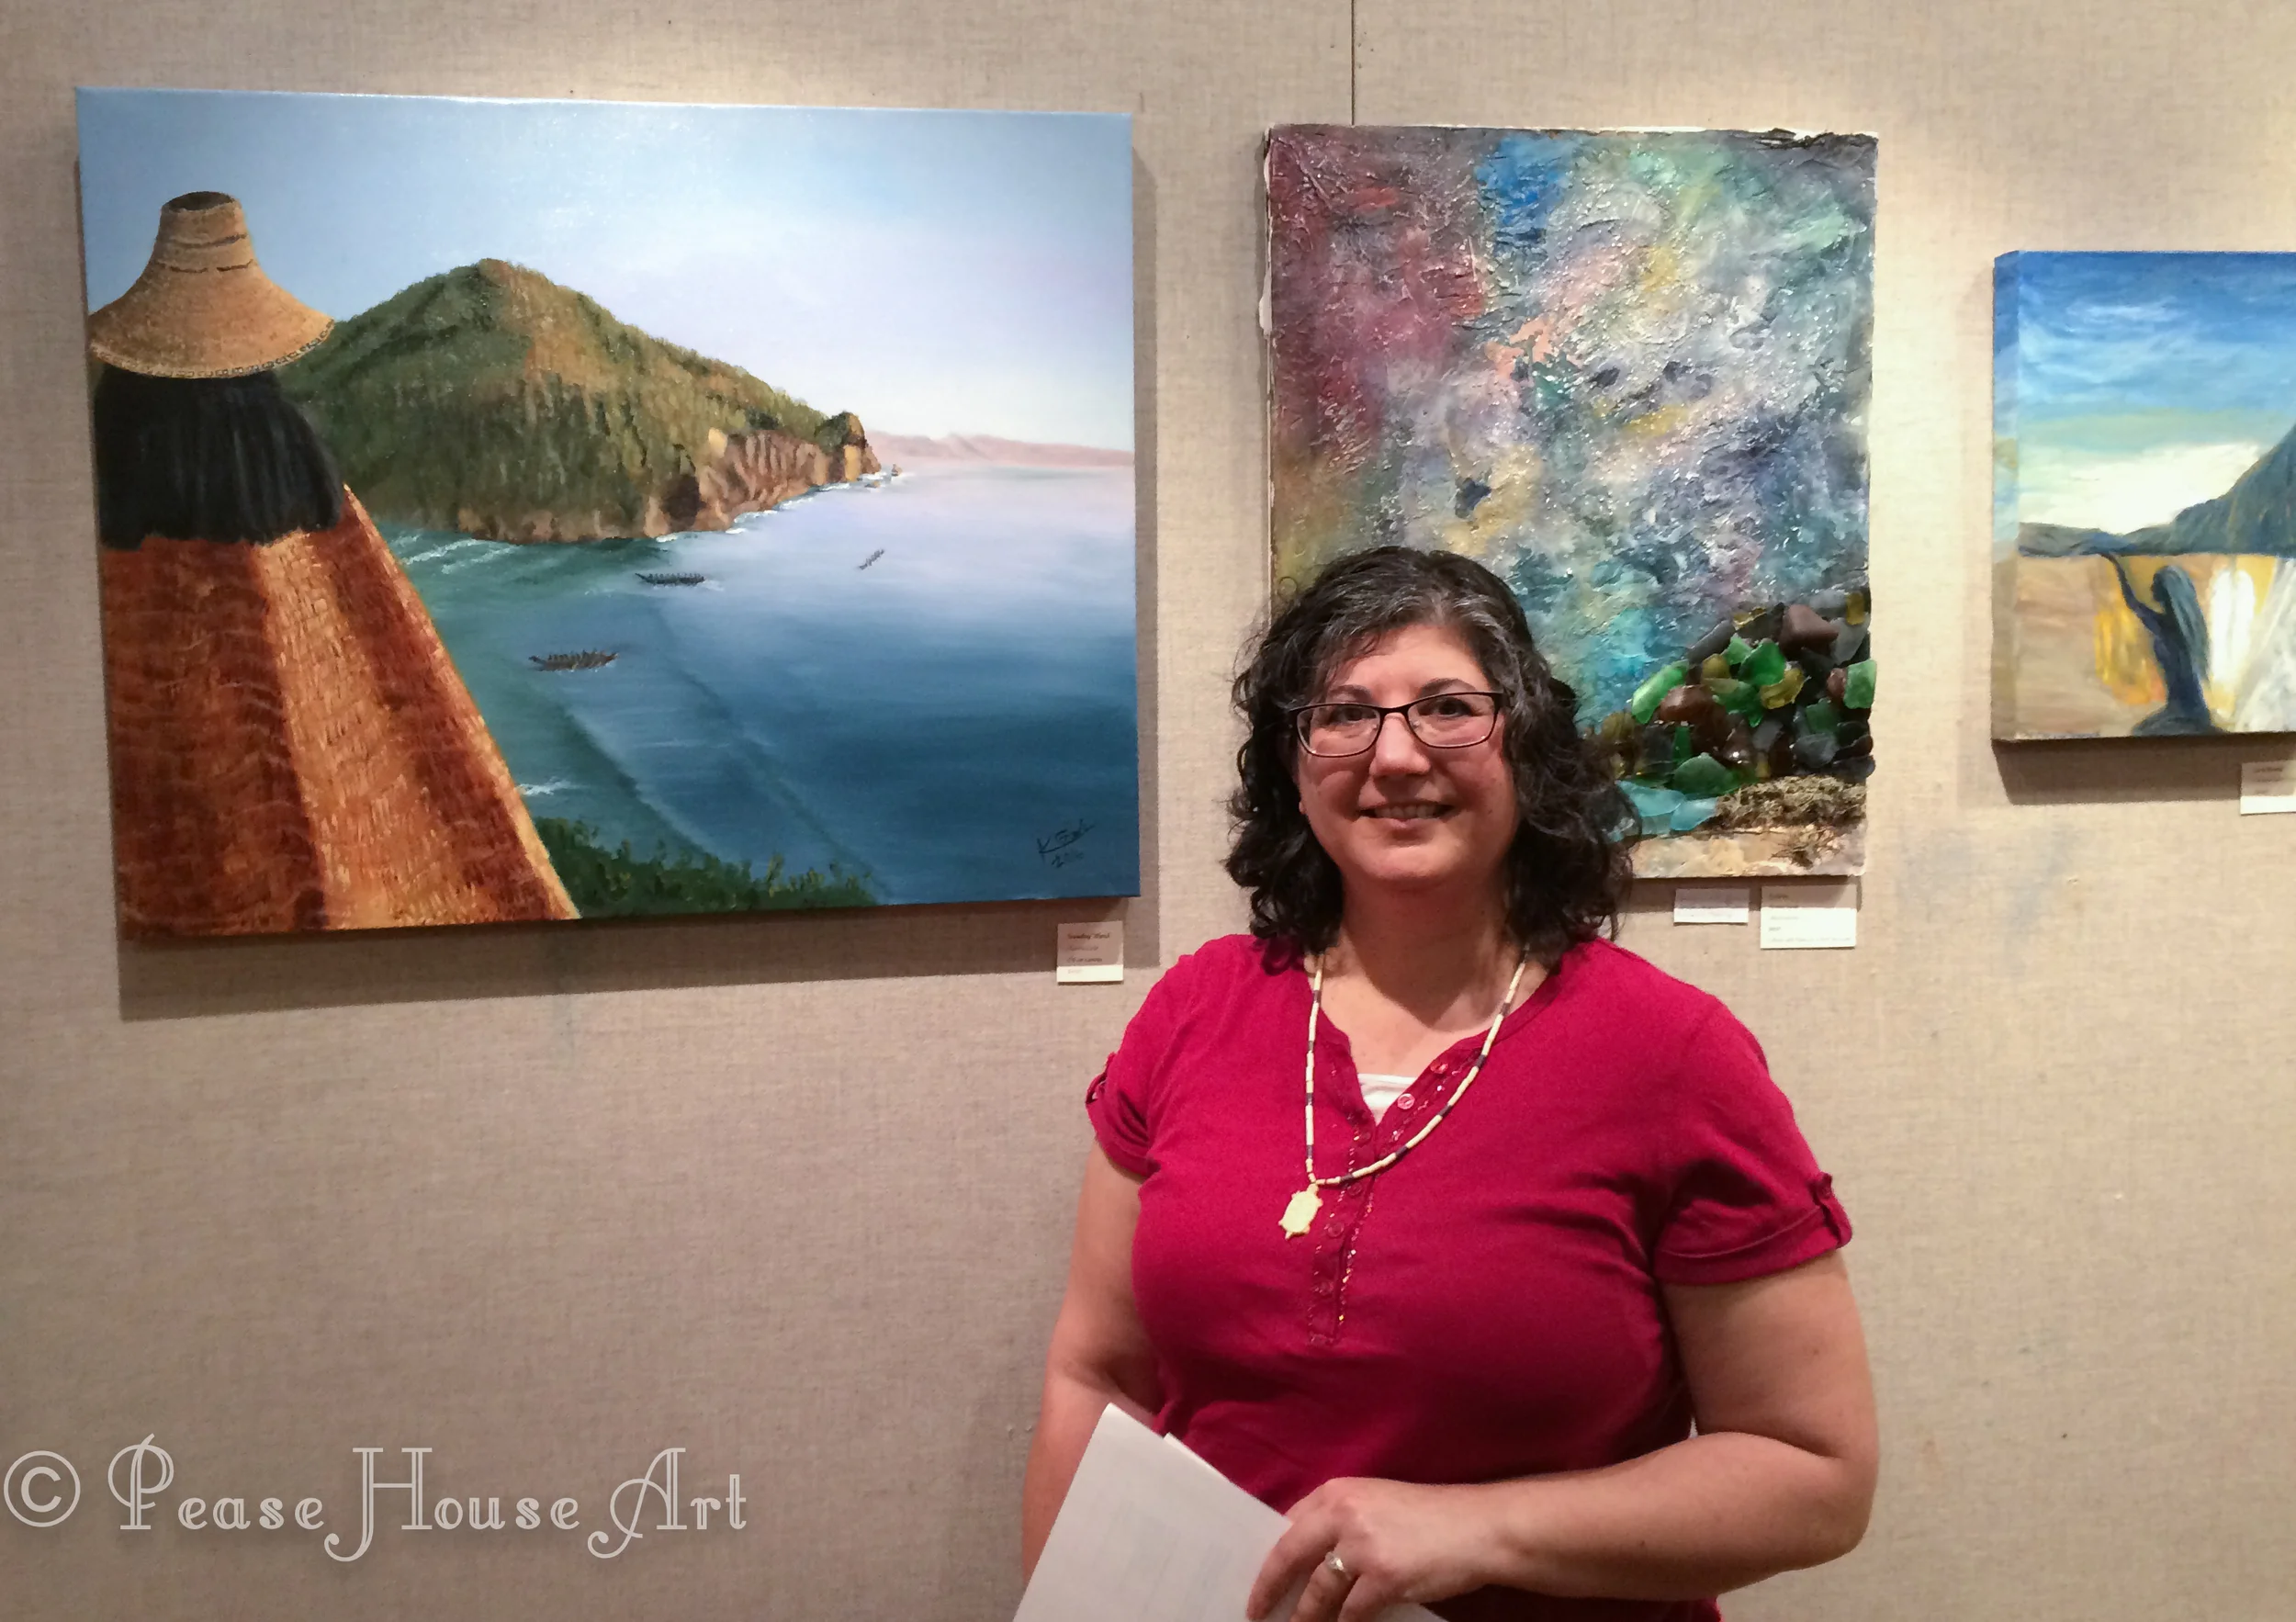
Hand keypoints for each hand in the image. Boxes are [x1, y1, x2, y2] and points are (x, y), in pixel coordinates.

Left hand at [1246, 1477, 1490, 1621]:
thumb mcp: (1379, 1503)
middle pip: (1289, 1555)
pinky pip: (1351, 1612)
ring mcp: (1362, 1546)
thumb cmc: (1431, 1518)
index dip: (1272, 1552)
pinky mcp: (1383, 1578)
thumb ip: (1343, 1521)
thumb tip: (1307, 1556)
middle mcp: (1343, 1513)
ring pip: (1318, 1591)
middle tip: (1255, 1610)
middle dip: (1269, 1587)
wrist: (1478, 1528)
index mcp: (1339, 1491)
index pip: (1289, 1522)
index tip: (1259, 1574)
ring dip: (1305, 1616)